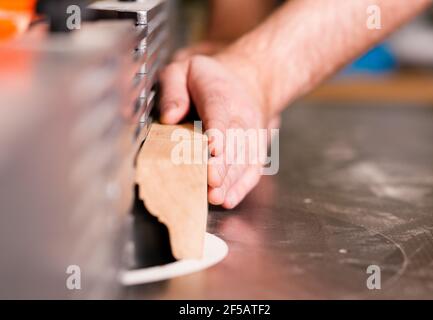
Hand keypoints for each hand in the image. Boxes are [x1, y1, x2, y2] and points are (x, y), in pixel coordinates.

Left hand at [159, 53, 277, 208]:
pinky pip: (253, 169)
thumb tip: (170, 117)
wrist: (251, 79)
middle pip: (235, 143)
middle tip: (211, 183)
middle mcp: (242, 116)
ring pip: (244, 160)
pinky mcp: (255, 149)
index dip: (218, 132)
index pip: (220, 114)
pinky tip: (228, 200)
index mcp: (222, 94)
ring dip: (231, 181)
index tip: (212, 148)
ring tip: (216, 198)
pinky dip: (242, 187)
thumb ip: (173, 89)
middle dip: (224, 165)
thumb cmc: (210, 79)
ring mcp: (252, 135)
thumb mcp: (183, 70)